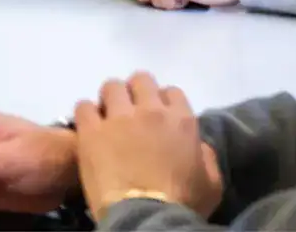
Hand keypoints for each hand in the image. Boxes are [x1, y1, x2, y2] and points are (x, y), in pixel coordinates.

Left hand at [75, 73, 224, 219]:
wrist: (146, 216)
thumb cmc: (182, 203)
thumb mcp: (212, 184)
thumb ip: (206, 156)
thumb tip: (197, 144)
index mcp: (181, 121)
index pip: (172, 92)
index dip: (164, 102)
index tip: (158, 116)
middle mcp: (150, 111)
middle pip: (140, 80)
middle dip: (136, 92)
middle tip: (132, 112)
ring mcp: (118, 118)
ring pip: (111, 87)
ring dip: (111, 99)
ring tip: (109, 117)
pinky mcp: (91, 129)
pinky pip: (83, 106)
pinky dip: (87, 113)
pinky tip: (89, 127)